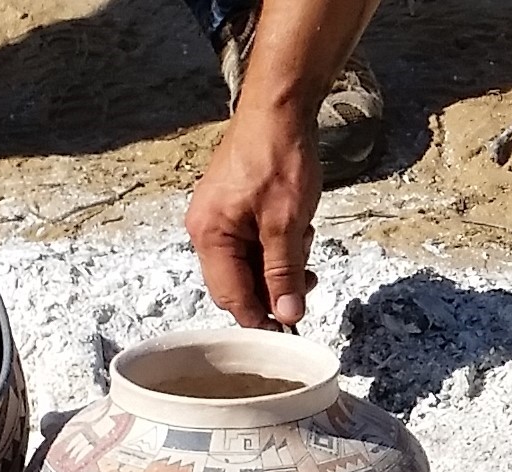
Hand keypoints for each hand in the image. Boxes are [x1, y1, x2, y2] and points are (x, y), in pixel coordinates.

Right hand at [185, 106, 320, 330]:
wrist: (279, 108)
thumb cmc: (278, 156)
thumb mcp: (287, 224)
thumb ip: (284, 273)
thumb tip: (287, 315)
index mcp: (209, 236)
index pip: (231, 297)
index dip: (261, 316)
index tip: (291, 325)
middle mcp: (205, 230)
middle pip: (238, 283)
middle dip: (274, 285)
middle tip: (307, 275)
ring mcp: (217, 219)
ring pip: (249, 264)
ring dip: (279, 262)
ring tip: (302, 236)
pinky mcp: (231, 208)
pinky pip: (251, 243)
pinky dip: (275, 244)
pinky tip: (294, 225)